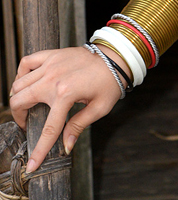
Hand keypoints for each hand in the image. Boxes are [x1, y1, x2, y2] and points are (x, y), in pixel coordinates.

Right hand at [9, 46, 123, 170]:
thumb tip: (66, 146)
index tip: (33, 165)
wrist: (116, 56)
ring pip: (19, 84)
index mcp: (66, 94)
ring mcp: (51, 64)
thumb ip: (79, 126)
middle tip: (28, 123)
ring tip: (27, 105)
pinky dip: (21, 73)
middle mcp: (53, 78)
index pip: (48, 129)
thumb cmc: (110, 81)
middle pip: (21, 102)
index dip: (39, 150)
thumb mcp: (99, 108)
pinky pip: (27, 61)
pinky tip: (27, 82)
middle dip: (20, 118)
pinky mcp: (52, 54)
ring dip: (18, 98)